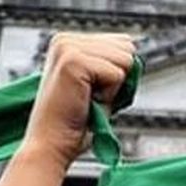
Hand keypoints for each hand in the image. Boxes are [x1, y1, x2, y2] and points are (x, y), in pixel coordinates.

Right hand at [22, 34, 135, 166]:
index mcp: (69, 41)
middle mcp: (65, 40)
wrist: (50, 146)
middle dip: (117, 78)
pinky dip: (109, 94)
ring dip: (112, 87)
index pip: (122, 42)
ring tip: (87, 99)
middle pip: (127, 47)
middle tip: (89, 98)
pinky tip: (86, 102)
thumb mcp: (96, 85)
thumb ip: (113, 65)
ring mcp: (67, 48)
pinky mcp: (73, 61)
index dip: (117, 73)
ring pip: (125, 59)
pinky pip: (117, 74)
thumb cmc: (73, 123)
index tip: (92, 91)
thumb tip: (135, 58)